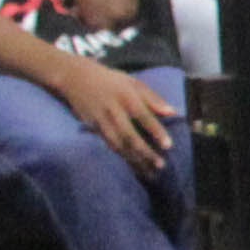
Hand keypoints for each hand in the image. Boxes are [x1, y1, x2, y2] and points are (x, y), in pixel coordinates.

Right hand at [49, 53, 171, 170]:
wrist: (76, 78)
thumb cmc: (111, 81)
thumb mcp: (133, 82)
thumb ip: (153, 98)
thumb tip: (173, 112)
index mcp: (127, 97)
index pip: (144, 117)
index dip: (156, 131)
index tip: (168, 146)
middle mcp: (114, 110)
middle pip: (130, 135)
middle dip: (145, 152)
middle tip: (160, 165)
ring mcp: (102, 120)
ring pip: (119, 144)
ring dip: (134, 159)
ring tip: (149, 171)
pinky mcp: (94, 128)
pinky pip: (110, 144)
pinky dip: (122, 156)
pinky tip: (133, 164)